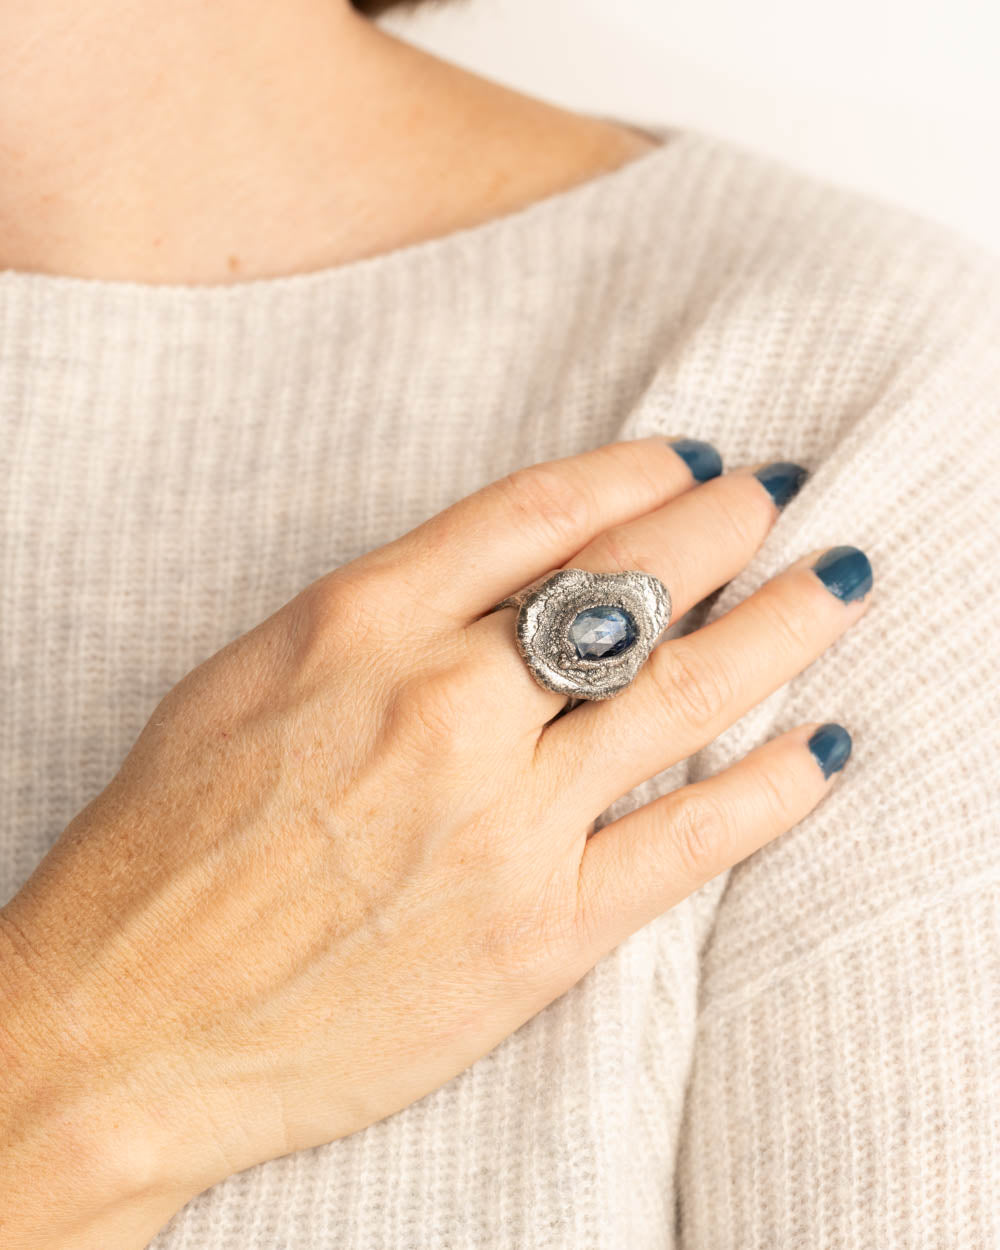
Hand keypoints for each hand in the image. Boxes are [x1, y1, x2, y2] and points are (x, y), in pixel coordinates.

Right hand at [0, 436, 871, 1248]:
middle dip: (721, 528)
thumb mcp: (250, 677)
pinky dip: (773, 788)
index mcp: (358, 626)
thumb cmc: (164, 844)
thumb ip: (380, 615)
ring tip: (833, 585)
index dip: (634, 473)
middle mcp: (443, 706)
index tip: (686, 458)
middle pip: (628, 588)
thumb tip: (502, 572)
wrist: (129, 1021)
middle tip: (776, 499)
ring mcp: (502, 822)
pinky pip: (689, 840)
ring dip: (778, 629)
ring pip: (681, 696)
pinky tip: (825, 748)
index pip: (539, 513)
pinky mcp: (540, 932)